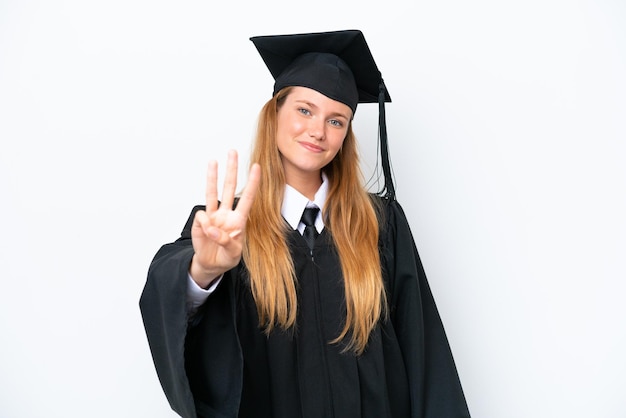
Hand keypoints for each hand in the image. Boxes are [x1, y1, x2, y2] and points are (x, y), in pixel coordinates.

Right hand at [189, 150, 260, 287]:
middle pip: (230, 187)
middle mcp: (227, 214)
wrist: (211, 264)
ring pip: (213, 192)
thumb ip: (225, 242)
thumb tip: (212, 228)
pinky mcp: (201, 221)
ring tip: (213, 161)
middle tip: (232, 152)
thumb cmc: (226, 257)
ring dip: (212, 177)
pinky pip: (202, 217)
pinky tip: (206, 234)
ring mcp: (214, 216)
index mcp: (239, 220)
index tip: (257, 167)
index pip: (248, 197)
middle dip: (232, 170)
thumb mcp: (232, 254)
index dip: (253, 183)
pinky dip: (204, 225)